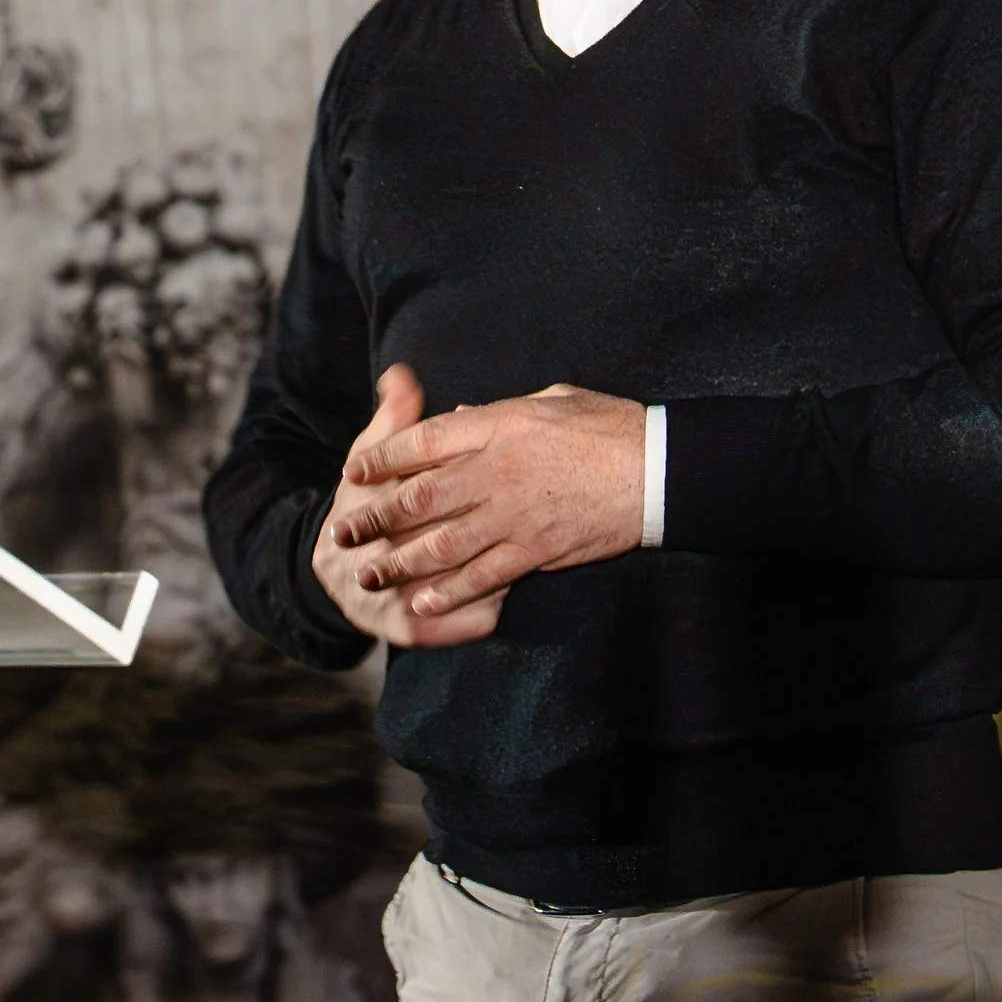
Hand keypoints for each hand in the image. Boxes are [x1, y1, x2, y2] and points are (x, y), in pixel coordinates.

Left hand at [328, 372, 646, 624]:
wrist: (658, 469)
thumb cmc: (609, 424)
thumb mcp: (551, 399)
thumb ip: (498, 413)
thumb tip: (459, 416)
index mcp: (499, 425)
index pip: (425, 441)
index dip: (384, 457)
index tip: (354, 472)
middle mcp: (497, 470)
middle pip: (420, 496)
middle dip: (376, 517)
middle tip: (342, 534)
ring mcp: (515, 515)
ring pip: (442, 543)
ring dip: (400, 563)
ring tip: (369, 575)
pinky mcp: (537, 550)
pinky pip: (483, 576)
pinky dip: (449, 592)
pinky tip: (421, 602)